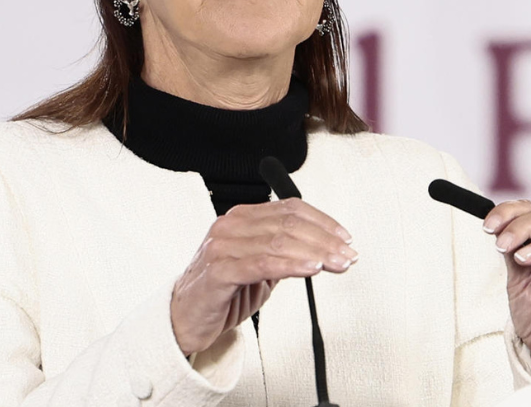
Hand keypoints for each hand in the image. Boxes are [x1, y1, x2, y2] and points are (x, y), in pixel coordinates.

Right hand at [170, 198, 357, 355]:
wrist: (184, 320)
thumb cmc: (221, 293)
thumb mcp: (260, 268)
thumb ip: (284, 253)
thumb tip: (323, 248)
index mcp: (241, 218)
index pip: (290, 208)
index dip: (323, 221)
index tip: (344, 237)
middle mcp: (231, 227)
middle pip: (288, 223)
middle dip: (325, 239)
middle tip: (347, 254)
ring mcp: (222, 247)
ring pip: (279, 241)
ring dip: (316, 253)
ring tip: (336, 263)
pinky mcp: (219, 271)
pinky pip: (262, 264)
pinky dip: (291, 265)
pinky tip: (310, 269)